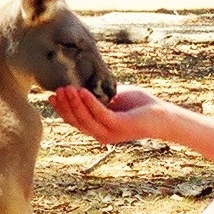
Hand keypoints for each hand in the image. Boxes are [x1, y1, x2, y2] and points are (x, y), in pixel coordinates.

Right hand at [48, 84, 163, 143]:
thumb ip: (99, 92)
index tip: (51, 96)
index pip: (74, 121)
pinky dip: (90, 103)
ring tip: (66, 88)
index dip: (61, 109)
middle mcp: (101, 134)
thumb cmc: (140, 105)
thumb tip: (82, 80)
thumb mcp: (114, 96)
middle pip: (76, 121)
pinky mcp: (119, 127)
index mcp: (98, 128)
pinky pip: (100, 114)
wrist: (163, 115)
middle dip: (64, 105)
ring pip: (85, 119)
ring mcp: (110, 132)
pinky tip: (82, 91)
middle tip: (56, 90)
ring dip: (74, 103)